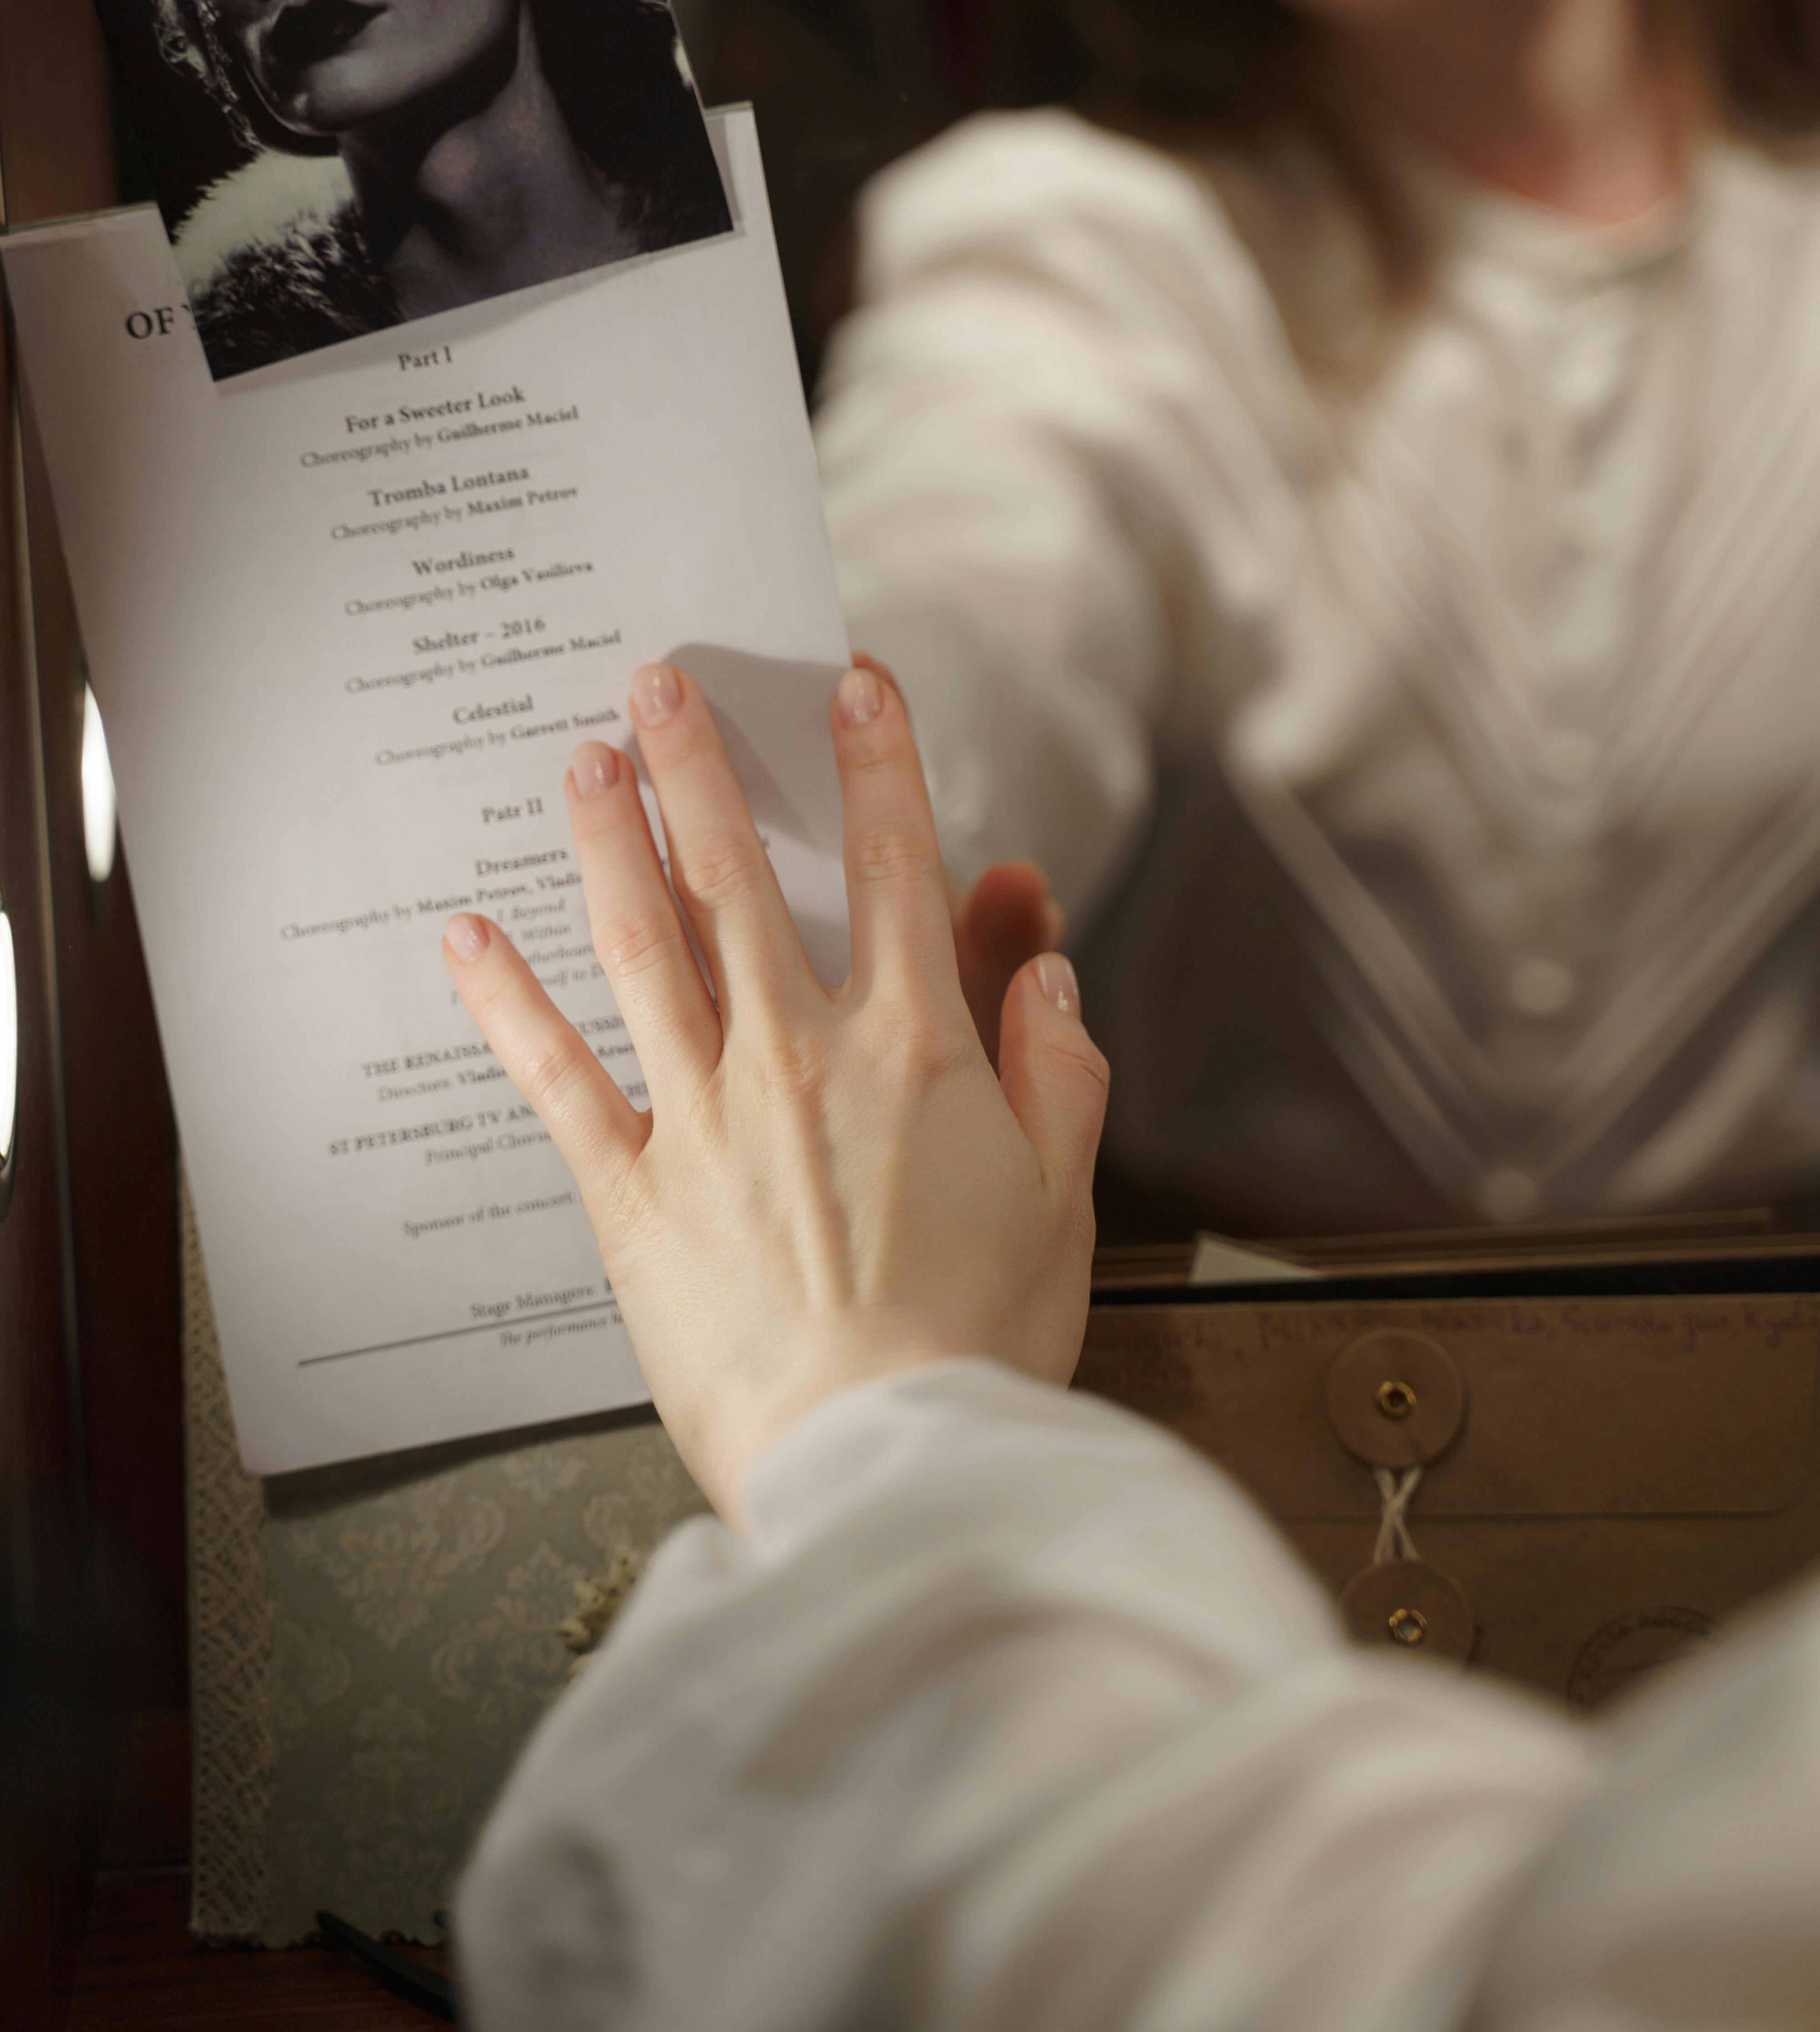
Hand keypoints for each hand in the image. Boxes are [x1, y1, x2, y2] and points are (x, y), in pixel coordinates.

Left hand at [443, 661, 1108, 1523]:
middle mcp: (799, 1056)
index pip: (894, 868)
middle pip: (740, 878)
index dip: (880, 762)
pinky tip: (465, 936)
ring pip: (644, 944)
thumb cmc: (980, 1338)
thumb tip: (1043, 966)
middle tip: (660, 681)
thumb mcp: (1064, 1195)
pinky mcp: (632, 1191)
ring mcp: (705, 1116)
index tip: (853, 684)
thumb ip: (1058, 1068)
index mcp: (913, 1050)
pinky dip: (506, 1003)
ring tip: (580, 762)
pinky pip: (556, 1077)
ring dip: (608, 842)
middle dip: (701, 766)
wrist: (888, 1458)